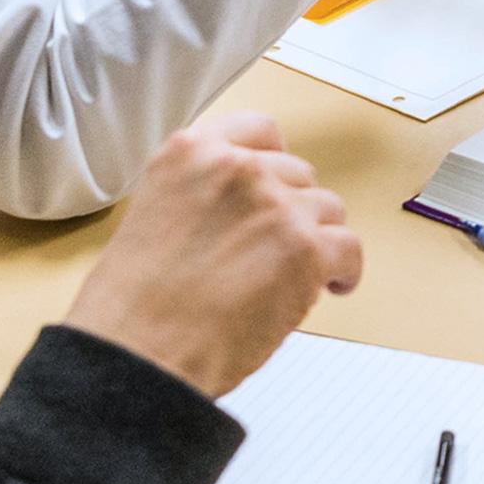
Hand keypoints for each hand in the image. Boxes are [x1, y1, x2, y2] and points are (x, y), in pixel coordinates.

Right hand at [62, 113, 361, 399]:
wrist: (137, 352)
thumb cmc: (134, 305)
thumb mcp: (154, 214)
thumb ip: (203, 195)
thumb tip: (249, 211)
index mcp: (190, 153)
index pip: (258, 131)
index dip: (275, 162)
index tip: (279, 184)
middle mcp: (236, 169)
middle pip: (298, 175)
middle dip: (293, 210)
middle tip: (278, 247)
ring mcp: (275, 206)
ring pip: (327, 209)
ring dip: (317, 239)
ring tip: (298, 273)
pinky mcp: (305, 248)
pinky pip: (349, 248)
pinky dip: (344, 271)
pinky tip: (329, 286)